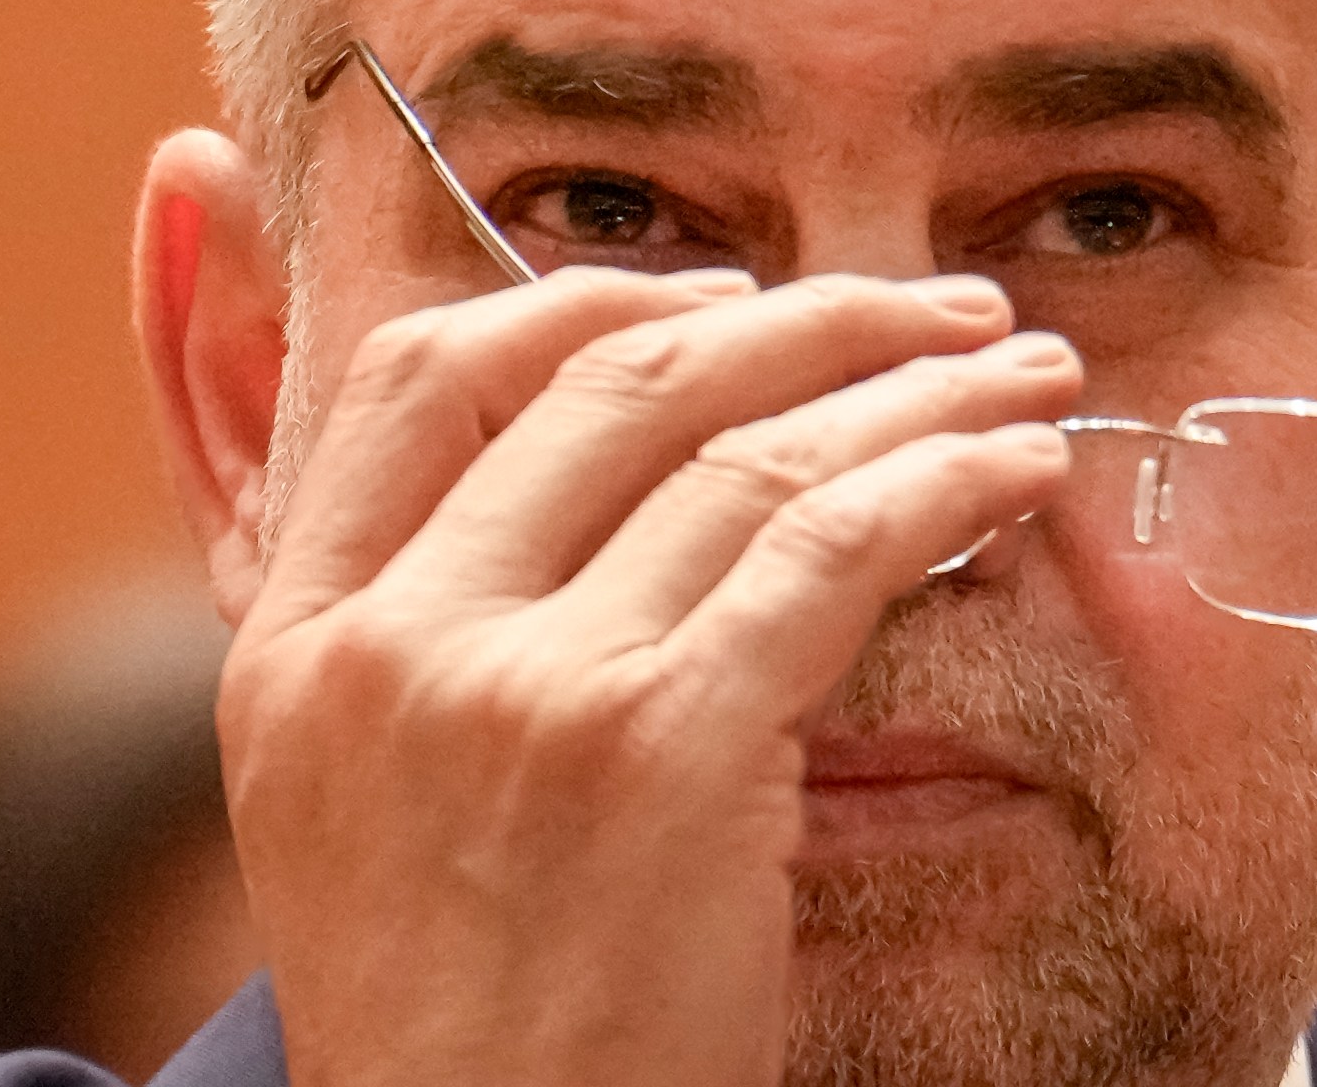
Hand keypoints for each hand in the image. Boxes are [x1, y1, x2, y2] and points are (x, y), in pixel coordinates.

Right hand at [217, 267, 1082, 1086]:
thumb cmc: (463, 1027)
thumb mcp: (359, 811)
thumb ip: (429, 635)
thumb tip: (594, 481)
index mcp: (296, 644)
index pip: (414, 375)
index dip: (583, 302)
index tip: (719, 301)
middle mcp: (392, 642)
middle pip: (609, 380)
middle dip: (799, 317)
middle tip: (926, 305)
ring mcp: (521, 689)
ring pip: (743, 449)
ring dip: (907, 384)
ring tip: (1012, 364)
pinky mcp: (662, 751)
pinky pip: (830, 549)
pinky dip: (945, 478)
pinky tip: (1019, 460)